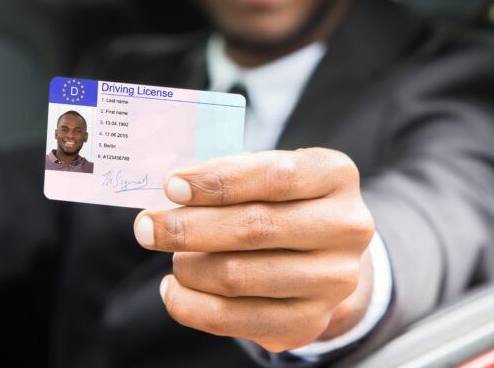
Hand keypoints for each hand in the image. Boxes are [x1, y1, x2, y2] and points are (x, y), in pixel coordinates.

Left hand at [133, 148, 374, 352]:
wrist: (323, 257)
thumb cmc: (283, 201)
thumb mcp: (268, 172)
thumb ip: (229, 174)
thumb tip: (173, 189)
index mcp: (337, 175)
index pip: (274, 175)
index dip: (218, 182)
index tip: (171, 186)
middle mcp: (347, 227)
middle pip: (255, 228)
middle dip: (189, 227)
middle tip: (146, 227)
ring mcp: (334, 280)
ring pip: (240, 276)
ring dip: (189, 267)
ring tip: (173, 257)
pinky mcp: (309, 321)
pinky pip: (235, 319)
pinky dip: (191, 305)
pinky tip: (173, 289)